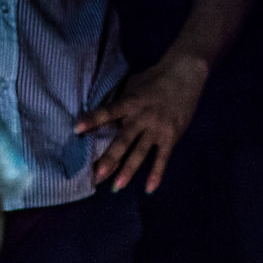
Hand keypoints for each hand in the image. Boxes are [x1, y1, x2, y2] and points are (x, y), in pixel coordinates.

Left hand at [74, 53, 209, 193]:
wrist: (185, 74)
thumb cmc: (155, 79)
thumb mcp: (134, 85)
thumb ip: (121, 102)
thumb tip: (105, 116)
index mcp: (130, 103)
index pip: (108, 112)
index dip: (92, 119)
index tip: (76, 129)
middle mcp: (141, 117)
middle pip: (123, 141)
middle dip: (109, 158)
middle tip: (96, 176)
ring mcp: (157, 129)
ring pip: (140, 152)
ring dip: (128, 170)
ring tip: (117, 186)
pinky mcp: (171, 137)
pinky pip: (163, 158)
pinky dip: (156, 174)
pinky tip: (149, 189)